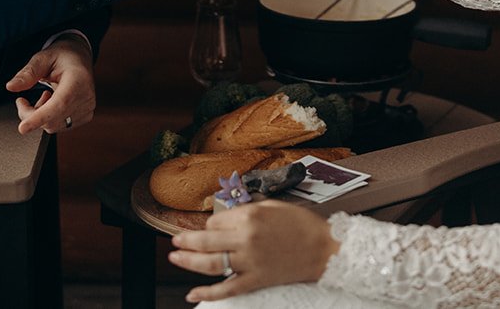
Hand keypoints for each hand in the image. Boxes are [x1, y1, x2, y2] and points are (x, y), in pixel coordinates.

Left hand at [5, 35, 95, 134]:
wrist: (80, 58)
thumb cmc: (63, 56)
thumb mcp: (42, 58)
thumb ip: (28, 73)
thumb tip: (11, 86)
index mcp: (78, 79)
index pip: (59, 104)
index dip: (40, 117)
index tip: (23, 127)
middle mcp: (86, 96)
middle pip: (52, 119)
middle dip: (30, 115)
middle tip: (21, 101)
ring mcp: (87, 108)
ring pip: (54, 126)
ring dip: (40, 117)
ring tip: (43, 97)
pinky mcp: (85, 116)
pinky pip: (60, 126)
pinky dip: (49, 119)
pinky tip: (51, 104)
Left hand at [168, 200, 339, 301]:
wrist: (324, 248)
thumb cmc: (302, 225)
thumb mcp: (273, 206)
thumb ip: (247, 211)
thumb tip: (225, 218)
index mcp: (250, 215)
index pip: (216, 220)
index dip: (210, 224)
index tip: (210, 228)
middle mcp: (246, 237)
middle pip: (206, 241)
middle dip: (186, 241)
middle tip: (175, 241)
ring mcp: (250, 261)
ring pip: (211, 264)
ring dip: (189, 261)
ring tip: (175, 258)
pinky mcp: (256, 279)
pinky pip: (227, 288)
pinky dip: (208, 294)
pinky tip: (193, 294)